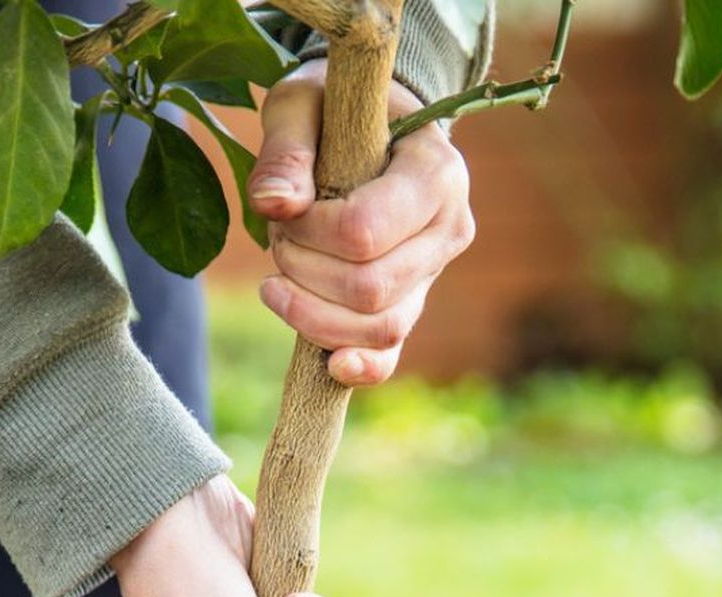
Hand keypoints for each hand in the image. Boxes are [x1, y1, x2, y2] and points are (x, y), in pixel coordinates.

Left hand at [248, 60, 474, 385]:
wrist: (370, 129)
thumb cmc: (335, 110)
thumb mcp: (303, 104)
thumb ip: (287, 150)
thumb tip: (272, 205)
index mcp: (436, 172)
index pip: (366, 232)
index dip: (310, 234)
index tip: (286, 210)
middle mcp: (448, 230)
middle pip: (370, 288)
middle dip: (305, 273)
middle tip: (279, 241)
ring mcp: (432, 275)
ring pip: (378, 328)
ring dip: (312, 315)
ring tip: (278, 282)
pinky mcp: (410, 307)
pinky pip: (390, 355)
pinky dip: (359, 368)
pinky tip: (329, 365)